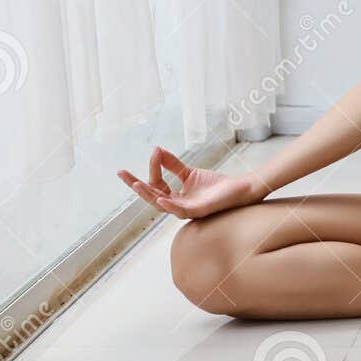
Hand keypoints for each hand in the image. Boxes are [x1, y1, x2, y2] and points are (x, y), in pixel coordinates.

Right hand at [117, 145, 265, 219]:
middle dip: (136, 185)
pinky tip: (161, 198)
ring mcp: (186, 210)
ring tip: (136, 184)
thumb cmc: (215, 185)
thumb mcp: (190, 173)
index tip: (154, 151)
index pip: (156, 184)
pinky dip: (170, 205)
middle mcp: (177, 205)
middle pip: (151, 196)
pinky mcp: (198, 211)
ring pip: (162, 205)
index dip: (153, 168)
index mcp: (175, 197)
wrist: (239, 189)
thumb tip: (156, 150)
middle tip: (121, 173)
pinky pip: (180, 210)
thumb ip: (173, 165)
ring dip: (148, 194)